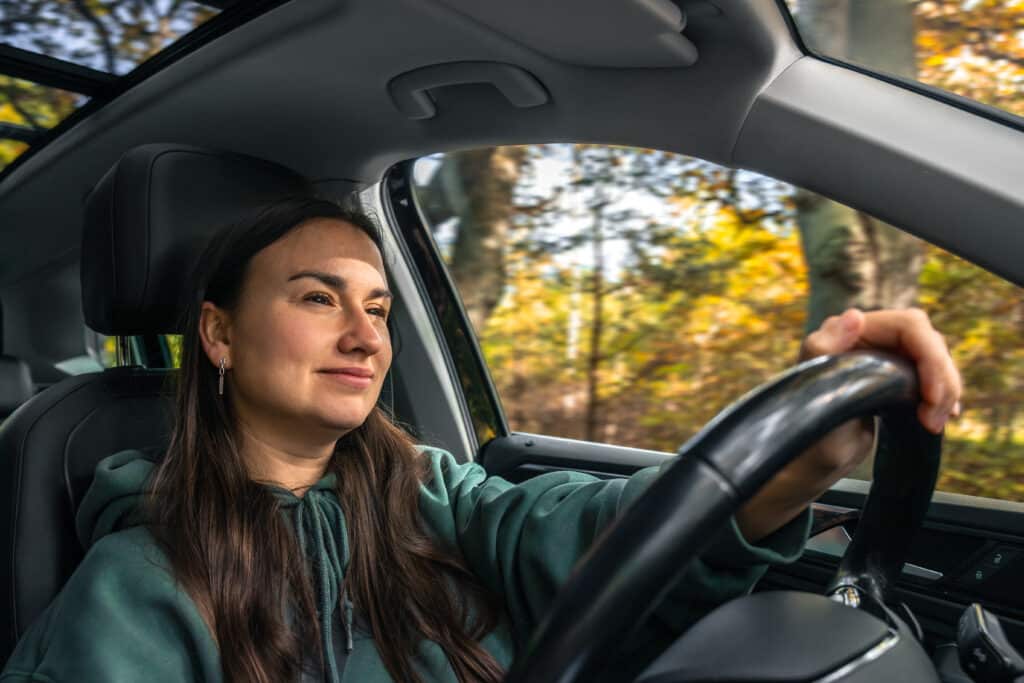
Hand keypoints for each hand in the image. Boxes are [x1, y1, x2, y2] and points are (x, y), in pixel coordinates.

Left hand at [735, 307, 961, 542]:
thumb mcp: (810, 396)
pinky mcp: (893, 379)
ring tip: (934, 423)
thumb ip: (822, 353)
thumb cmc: (804, 430)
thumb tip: (853, 315)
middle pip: (928, 341)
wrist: (808, 459)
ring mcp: (882, 357)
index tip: (931, 395)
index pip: (909, 325)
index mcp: (845, 332)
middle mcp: (866, 337)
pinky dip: (942, 395)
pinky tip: (943, 417)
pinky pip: (931, 377)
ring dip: (945, 390)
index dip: (930, 355)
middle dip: (942, 378)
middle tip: (936, 419)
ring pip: (935, 359)